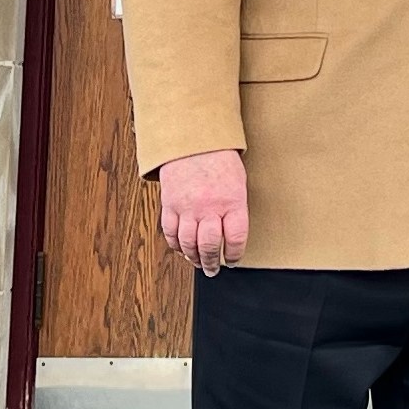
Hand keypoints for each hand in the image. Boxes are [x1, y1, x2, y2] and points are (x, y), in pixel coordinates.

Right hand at [156, 149, 247, 275]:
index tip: (233, 260)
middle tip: (212, 270)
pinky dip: (175, 244)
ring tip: (197, 262)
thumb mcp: (238, 182)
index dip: (235, 254)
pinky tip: (181, 248)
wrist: (192, 139)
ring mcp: (187, 207)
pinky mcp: (170, 204)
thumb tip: (232, 233)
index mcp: (232, 202)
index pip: (235, 238)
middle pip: (210, 245)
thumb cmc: (219, 158)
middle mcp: (209, 207)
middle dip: (211, 262)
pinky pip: (170, 232)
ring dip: (193, 257)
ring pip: (188, 243)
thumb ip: (236, 207)